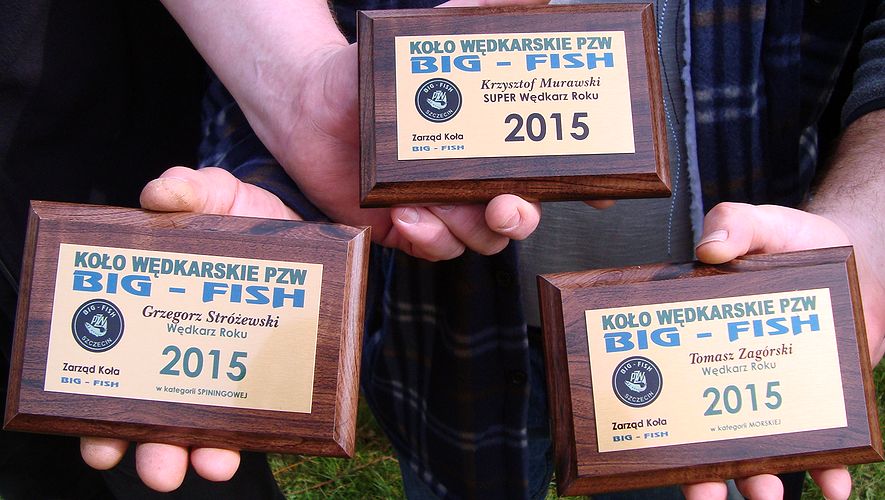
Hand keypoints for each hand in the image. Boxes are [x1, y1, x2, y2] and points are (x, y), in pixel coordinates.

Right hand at [80, 166, 297, 491]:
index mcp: (153, 322)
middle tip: (157, 465)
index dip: (98, 418)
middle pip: (156, 420)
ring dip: (201, 454)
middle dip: (153, 450)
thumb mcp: (216, 195)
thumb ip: (187, 189)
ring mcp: (226, 372)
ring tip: (210, 464)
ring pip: (205, 431)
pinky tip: (247, 445)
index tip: (97, 443)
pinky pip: (257, 419)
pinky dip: (250, 436)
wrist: (305, 231)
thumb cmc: (244, 217)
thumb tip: (158, 196)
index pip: (116, 380)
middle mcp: (183, 357)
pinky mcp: (270, 377)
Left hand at [242, 0, 550, 260]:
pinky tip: (405, 214)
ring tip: (431, 203)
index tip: (598, 194)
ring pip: (480, 240)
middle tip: (506, 206)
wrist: (310, 103)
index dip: (578, 185)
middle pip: (521, 215)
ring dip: (464, 228)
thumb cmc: (372, 73)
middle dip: (521, 217)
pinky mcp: (408, 228)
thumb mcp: (427, 42)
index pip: (547, 168)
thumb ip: (474, 20)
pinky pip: (434, 249)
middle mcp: (475, 179)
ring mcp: (443, 207)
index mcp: (490, 141)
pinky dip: (425, 237)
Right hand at [684, 202, 884, 499]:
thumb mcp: (761, 224)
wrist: (860, 256)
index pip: (676, 384)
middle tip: (703, 496)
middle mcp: (734, 374)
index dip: (662, 419)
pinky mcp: (821, 401)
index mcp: (707, 340)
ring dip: (758, 477)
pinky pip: (823, 445)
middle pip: (712, 435)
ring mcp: (777, 392)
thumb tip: (708, 249)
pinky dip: (828, 470)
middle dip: (705, 474)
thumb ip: (734, 224)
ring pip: (760, 449)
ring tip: (765, 494)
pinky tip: (832, 486)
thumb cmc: (798, 240)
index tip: (650, 445)